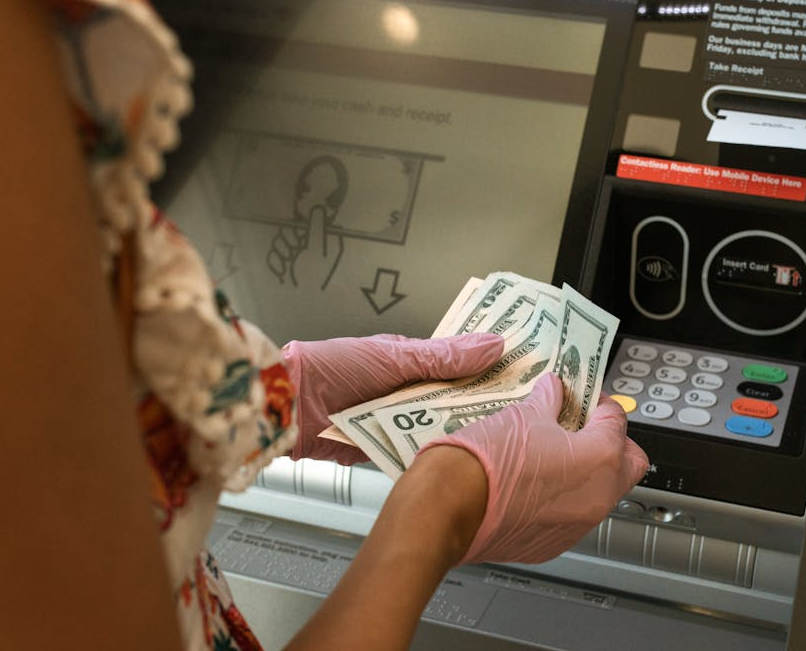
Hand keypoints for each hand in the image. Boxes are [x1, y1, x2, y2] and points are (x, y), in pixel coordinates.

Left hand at [283, 333, 504, 463]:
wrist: (285, 407)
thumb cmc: (332, 368)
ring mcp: (393, 420)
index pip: (458, 364)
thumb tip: (492, 345)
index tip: (521, 374)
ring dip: (455, 433)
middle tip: (518, 412)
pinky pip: (413, 452)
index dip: (488, 369)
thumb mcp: (395, 357)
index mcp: (410, 361)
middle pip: (452, 399)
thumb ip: (444, 357)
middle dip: (479, 406)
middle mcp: (404, 390)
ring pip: (436, 427)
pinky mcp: (381, 447)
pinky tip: (454, 460)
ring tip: (492, 438)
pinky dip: (429, 455)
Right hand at [417, 373, 648, 564]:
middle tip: (584, 427)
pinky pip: (572, 518)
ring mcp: (577, 526)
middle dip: (613, 443)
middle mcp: (598, 497)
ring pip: (602, 494)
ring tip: (554, 454)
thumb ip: (549, 402)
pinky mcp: (554, 546)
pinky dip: (562, 500)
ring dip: (588, 473)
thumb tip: (554, 391)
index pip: (618, 421)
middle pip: (628, 464)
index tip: (585, 399)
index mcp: (601, 458)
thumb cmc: (486, 461)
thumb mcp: (523, 415)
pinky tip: (534, 484)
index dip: (601, 405)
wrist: (449, 506)